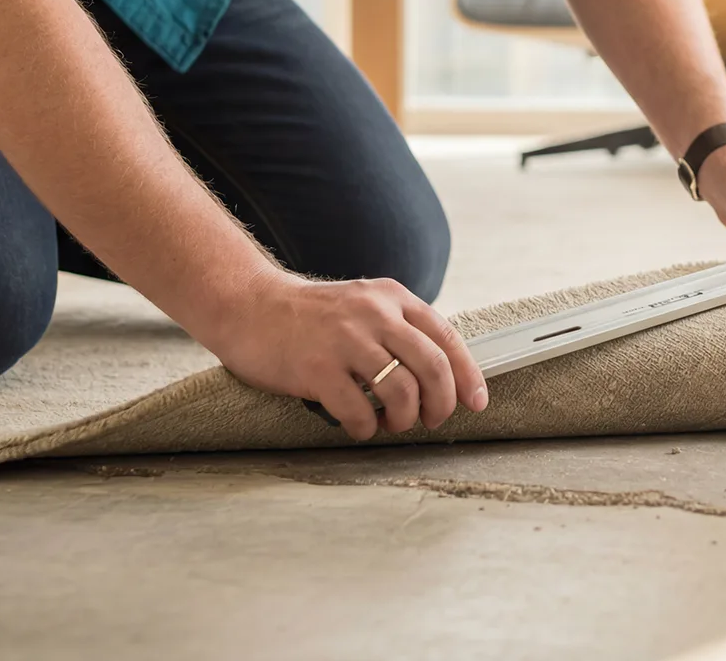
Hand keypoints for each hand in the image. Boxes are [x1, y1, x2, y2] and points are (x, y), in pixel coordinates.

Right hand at [204, 267, 488, 441]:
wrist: (248, 305)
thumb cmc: (310, 315)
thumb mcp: (364, 303)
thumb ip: (399, 327)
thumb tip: (441, 372)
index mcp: (392, 297)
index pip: (447, 337)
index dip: (468, 375)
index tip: (477, 402)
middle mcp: (374, 314)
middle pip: (434, 367)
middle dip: (442, 404)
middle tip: (432, 420)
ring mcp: (345, 340)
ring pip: (403, 392)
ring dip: (404, 419)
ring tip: (391, 423)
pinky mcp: (317, 368)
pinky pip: (359, 412)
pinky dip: (365, 428)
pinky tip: (358, 425)